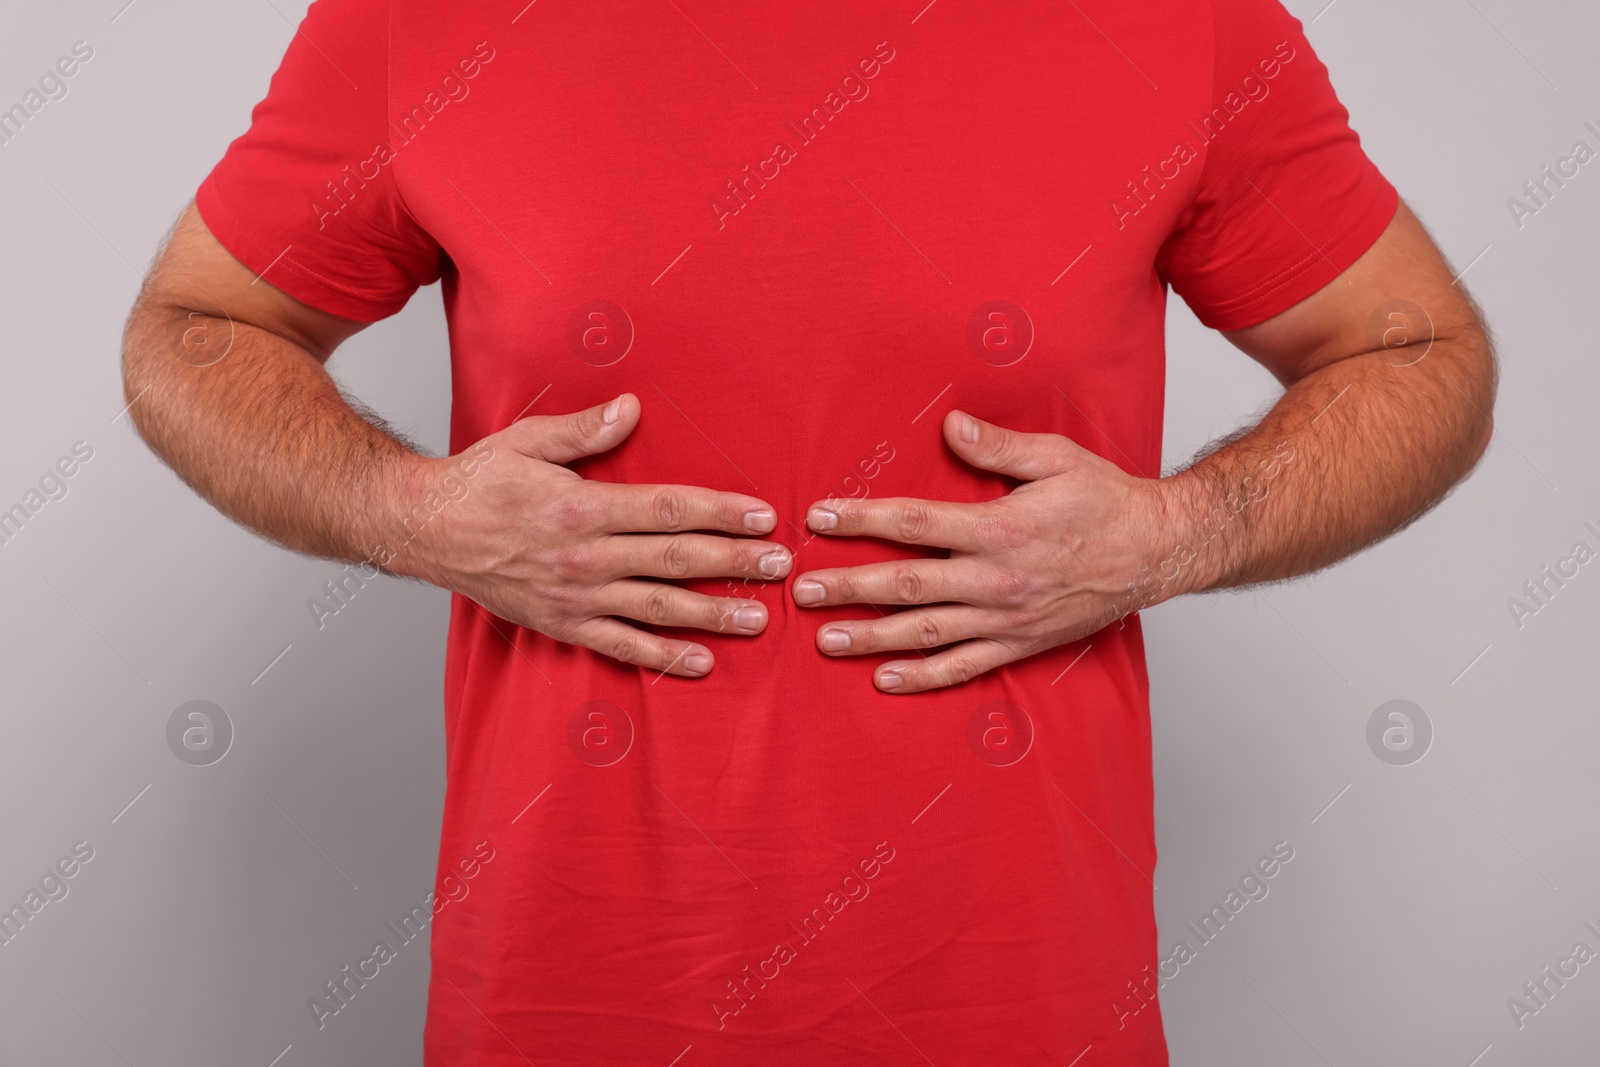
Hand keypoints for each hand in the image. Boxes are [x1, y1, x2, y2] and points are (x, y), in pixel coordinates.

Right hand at [394, 394, 791, 676]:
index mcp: (582, 508)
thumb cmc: (477, 480)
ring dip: (713, 614)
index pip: (668, 510)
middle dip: (735, 563)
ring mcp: (576, 597)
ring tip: (760, 617)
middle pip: (676, 560)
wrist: (423, 530)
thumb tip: (633, 408)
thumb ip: (584, 431)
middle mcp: (585, 557)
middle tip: (781, 567)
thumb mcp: (527, 442)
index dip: (720, 513)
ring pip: (659, 608)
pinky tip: (702, 662)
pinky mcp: (563, 625)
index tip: (763, 517)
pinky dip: (664, 659)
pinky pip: (622, 647)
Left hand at [792, 410, 1169, 692]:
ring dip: (871, 636)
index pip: (914, 523)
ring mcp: (1005, 618)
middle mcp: (996, 579)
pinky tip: (883, 679)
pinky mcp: (1019, 644)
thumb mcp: (1056, 458)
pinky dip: (921, 678)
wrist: (1158, 551)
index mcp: (999, 529)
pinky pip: (963, 667)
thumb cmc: (1107, 500)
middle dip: (848, 587)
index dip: (861, 519)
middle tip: (801, 591)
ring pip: (926, 632)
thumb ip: (998, 447)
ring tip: (826, 640)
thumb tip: (950, 426)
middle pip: (906, 585)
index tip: (819, 518)